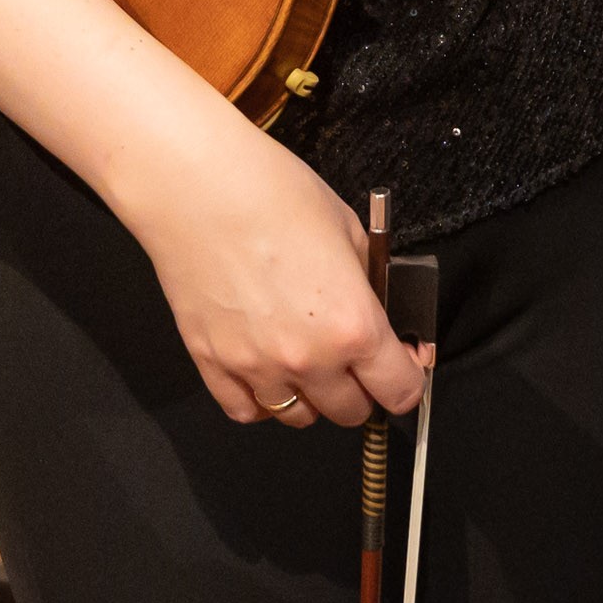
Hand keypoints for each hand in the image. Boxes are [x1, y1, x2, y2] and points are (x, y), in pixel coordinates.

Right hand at [111, 117, 430, 429]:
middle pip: (351, 412)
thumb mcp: (349, 230)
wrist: (197, 185)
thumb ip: (369, 283)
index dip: (406, 381)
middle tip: (351, 359)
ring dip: (309, 397)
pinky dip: (260, 399)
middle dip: (359, 389)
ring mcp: (257, 367)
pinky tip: (265, 370)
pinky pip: (246, 410)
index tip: (400, 370)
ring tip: (304, 362)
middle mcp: (309, 358)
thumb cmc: (270, 193)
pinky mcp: (213, 363)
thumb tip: (379, 312)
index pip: (400, 391)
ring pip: (298, 417)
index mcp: (354, 325)